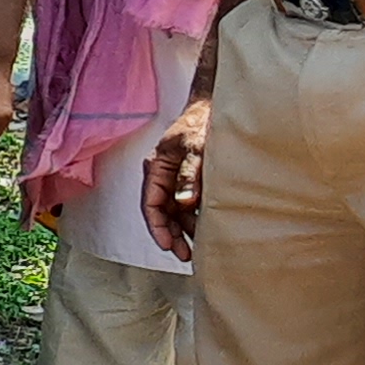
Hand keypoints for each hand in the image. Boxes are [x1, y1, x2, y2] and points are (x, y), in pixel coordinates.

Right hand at [138, 99, 210, 261]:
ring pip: (175, 211)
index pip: (151, 203)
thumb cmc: (201, 124)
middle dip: (171, 235)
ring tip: (194, 250)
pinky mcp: (189, 181)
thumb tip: (184, 202)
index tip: (168, 244)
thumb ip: (189, 174)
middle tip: (184, 255)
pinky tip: (202, 231)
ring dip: (182, 230)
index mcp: (157, 167)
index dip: (158, 226)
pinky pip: (187, 205)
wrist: (213, 109)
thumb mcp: (195, 147)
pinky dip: (192, 219)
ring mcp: (175, 180)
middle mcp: (163, 176)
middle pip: (161, 212)